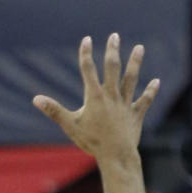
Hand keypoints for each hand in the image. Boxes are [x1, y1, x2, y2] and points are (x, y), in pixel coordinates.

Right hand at [34, 34, 158, 161]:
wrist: (115, 156)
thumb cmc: (92, 142)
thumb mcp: (70, 126)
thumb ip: (54, 111)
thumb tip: (36, 99)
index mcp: (95, 97)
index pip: (88, 70)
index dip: (86, 54)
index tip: (86, 39)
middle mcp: (111, 96)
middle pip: (112, 68)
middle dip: (113, 51)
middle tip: (114, 36)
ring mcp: (125, 104)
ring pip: (131, 79)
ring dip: (135, 63)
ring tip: (139, 48)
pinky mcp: (135, 115)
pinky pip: (144, 101)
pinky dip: (150, 92)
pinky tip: (156, 82)